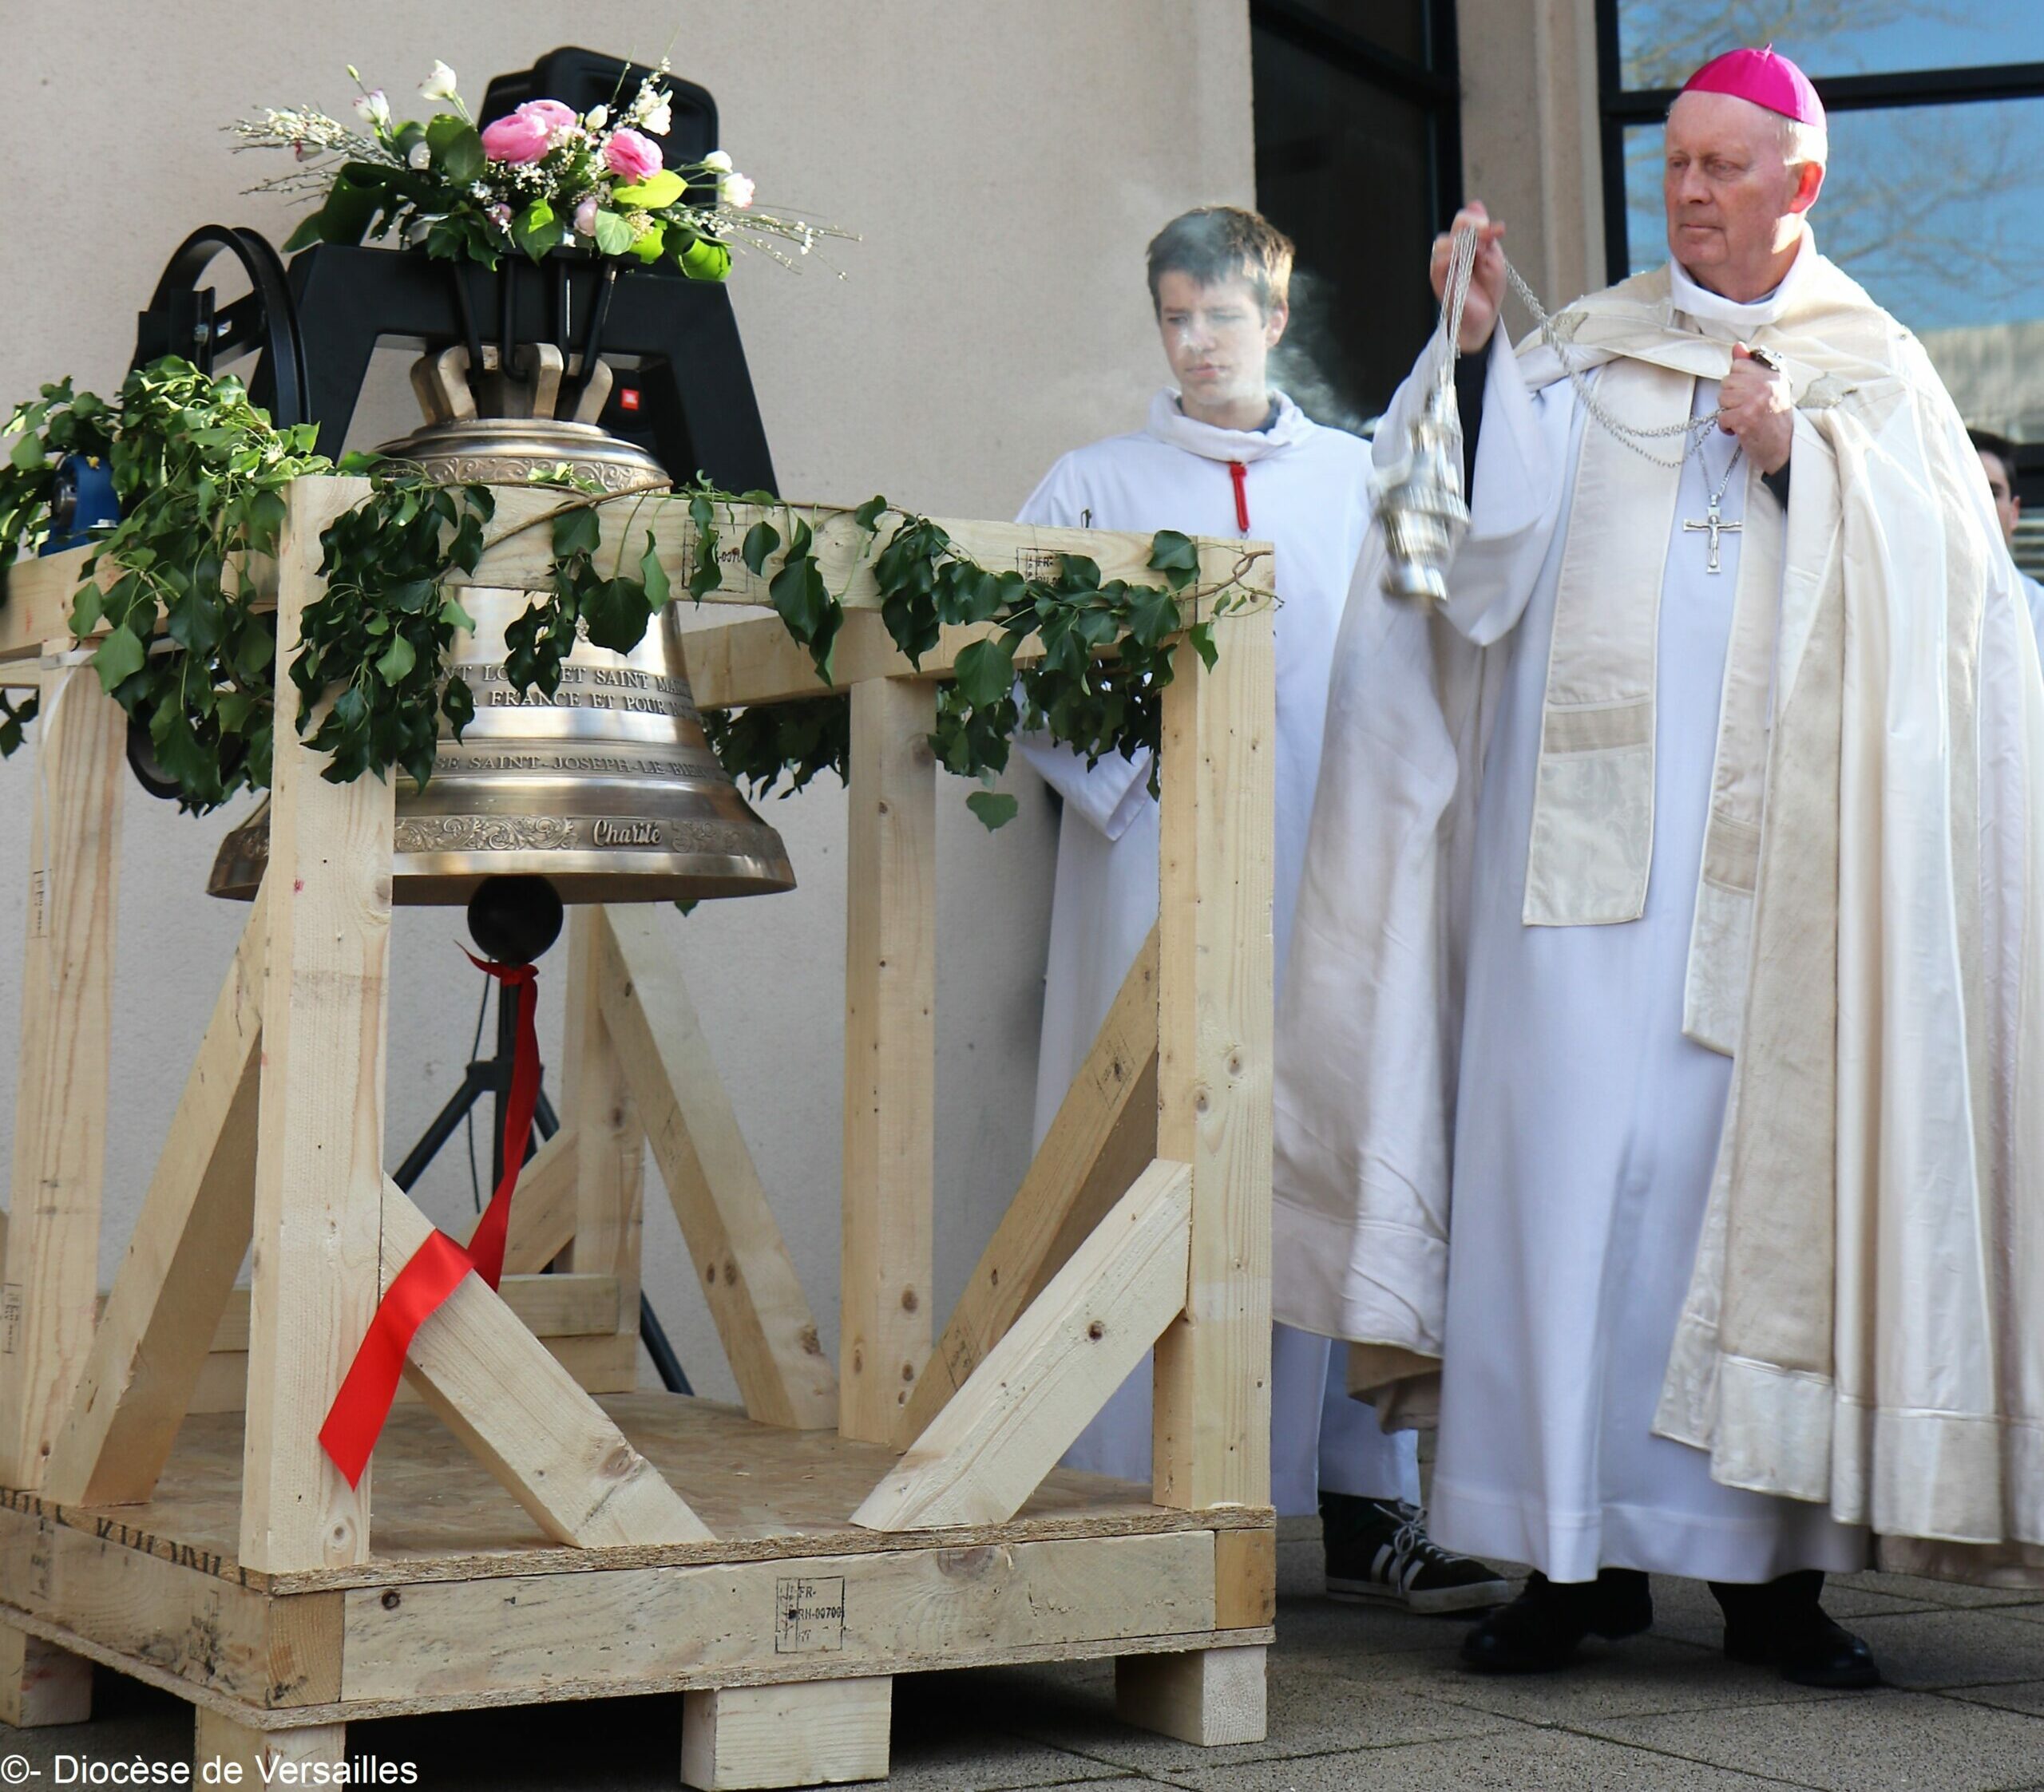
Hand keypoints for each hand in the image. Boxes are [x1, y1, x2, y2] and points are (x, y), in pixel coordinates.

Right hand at [1430, 203, 1507, 353]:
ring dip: (1463, 241)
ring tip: (1479, 251)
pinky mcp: (1439, 280)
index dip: (1482, 220)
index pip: (1468, 220)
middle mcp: (1453, 251)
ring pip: (1443, 241)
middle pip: (1457, 225)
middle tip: (1488, 234)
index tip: (1499, 229)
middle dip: (1474, 226)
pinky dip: (1450, 256)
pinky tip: (1464, 258)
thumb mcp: (1493, 257)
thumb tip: (1476, 204)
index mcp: (1467, 243)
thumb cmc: (1488, 289)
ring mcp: (1444, 265)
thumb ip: (1485, 234)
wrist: (1484, 318)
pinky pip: (1438, 262)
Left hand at [1719, 344, 1793, 474]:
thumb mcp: (1770, 388)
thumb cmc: (1775, 419)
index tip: (1746, 393)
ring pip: (1722, 398)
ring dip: (1728, 411)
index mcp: (1772, 375)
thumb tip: (1737, 347)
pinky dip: (1726, 426)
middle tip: (1746, 408)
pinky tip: (1739, 429)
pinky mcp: (1745, 419)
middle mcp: (1765, 385)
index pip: (1738, 365)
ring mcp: (1755, 401)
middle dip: (1731, 397)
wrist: (1785, 447)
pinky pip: (1721, 416)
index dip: (1737, 381)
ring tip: (1743, 418)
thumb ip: (1752, 366)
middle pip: (1727, 381)